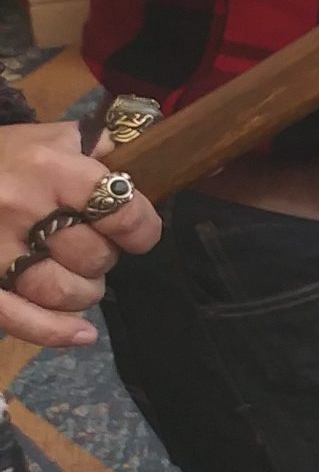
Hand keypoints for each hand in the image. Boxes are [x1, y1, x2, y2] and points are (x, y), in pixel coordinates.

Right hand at [0, 122, 163, 348]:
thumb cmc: (9, 155)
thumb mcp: (56, 137)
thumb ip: (104, 148)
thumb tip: (152, 162)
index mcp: (50, 167)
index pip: (120, 210)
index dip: (142, 229)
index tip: (139, 235)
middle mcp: (20, 206)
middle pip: (92, 256)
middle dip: (103, 257)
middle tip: (90, 245)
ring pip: (61, 291)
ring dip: (82, 290)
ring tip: (77, 274)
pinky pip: (17, 317)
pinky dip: (52, 331)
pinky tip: (80, 334)